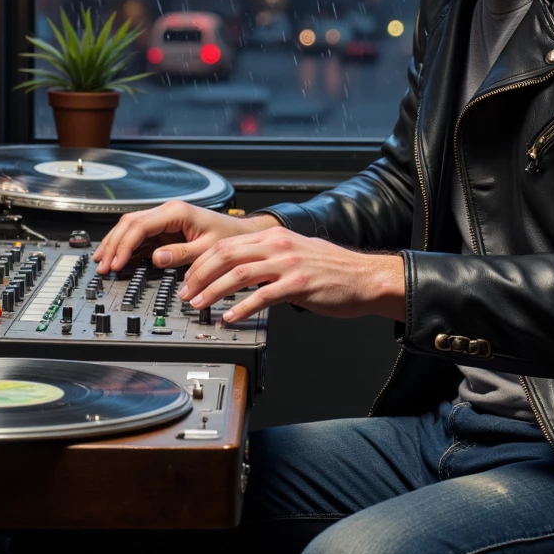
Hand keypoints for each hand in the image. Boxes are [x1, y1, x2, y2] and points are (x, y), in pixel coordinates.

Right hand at [92, 199, 279, 272]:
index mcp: (176, 212)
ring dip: (116, 244)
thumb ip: (182, 253)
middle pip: (129, 223)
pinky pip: (140, 235)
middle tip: (103, 265)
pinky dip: (126, 246)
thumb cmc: (229, 237)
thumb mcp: (208, 249)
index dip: (124, 245)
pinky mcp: (165, 228)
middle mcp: (167, 211)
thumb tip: (156, 258)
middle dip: (114, 244)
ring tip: (103, 262)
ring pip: (131, 227)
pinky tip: (117, 258)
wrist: (241, 233)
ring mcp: (165, 219)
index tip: (117, 263)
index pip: (140, 225)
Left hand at [177, 223, 405, 323]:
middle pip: (226, 255)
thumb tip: (242, 269)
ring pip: (238, 274)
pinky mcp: (299, 285)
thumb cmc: (334, 270)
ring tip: (201, 306)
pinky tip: (230, 317)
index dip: (202, 263)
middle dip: (200, 276)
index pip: (227, 244)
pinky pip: (261, 297)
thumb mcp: (296, 252)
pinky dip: (240, 308)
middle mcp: (279, 245)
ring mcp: (288, 264)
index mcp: (275, 236)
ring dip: (213, 292)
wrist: (366, 278)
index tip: (189, 279)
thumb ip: (269, 257)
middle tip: (187, 294)